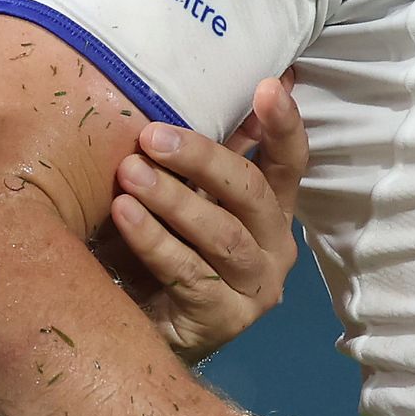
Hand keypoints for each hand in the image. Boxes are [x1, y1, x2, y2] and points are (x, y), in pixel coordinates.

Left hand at [101, 76, 308, 359]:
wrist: (140, 333)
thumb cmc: (163, 252)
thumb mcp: (186, 198)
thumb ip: (204, 155)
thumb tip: (219, 82)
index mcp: (271, 211)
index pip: (290, 162)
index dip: (284, 125)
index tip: (268, 86)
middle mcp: (273, 247)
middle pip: (252, 194)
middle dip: (203, 159)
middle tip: (152, 136)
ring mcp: (254, 287)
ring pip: (223, 235)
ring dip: (173, 200)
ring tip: (130, 173)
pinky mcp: (226, 320)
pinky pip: (189, 274)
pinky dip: (155, 241)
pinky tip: (124, 215)